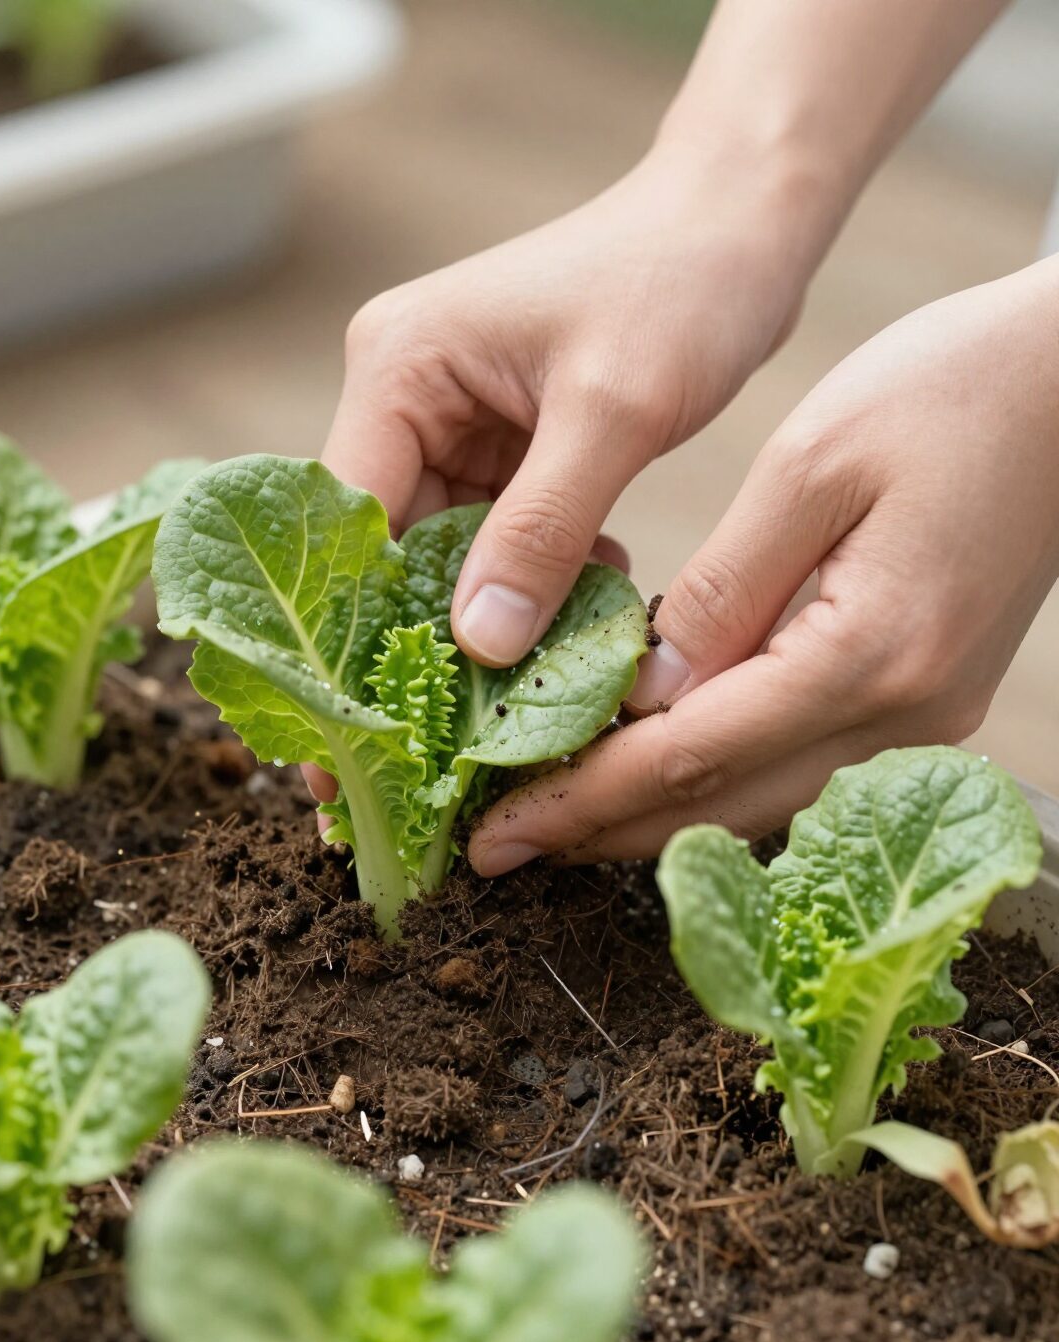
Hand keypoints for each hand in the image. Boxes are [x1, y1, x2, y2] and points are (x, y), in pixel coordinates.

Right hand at [323, 143, 816, 666]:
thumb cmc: (679, 282)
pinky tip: (596, 593)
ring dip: (506, 603)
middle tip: (497, 702)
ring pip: (448, 551)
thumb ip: (541, 531)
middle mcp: (403, 393)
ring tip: (567, 645)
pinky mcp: (498, 443)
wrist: (742, 219)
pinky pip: (497, 536)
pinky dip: (541, 573)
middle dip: (448, 619)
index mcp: (397, 366)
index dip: (369, 619)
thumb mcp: (612, 414)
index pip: (354, 518)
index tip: (399, 711)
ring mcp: (448, 421)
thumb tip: (480, 644)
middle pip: (392, 545)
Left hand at [469, 255, 1058, 872]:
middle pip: (719, 804)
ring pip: (757, 803)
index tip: (496, 826)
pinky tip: (645, 770)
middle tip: (496, 844)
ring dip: (649, 819)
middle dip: (599, 831)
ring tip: (550, 819)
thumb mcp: (812, 466)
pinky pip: (796, 769)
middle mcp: (902, 715)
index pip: (690, 756)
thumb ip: (723, 589)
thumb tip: (646, 693)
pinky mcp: (921, 703)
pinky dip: (711, 781)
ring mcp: (922, 721)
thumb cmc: (950, 392)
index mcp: (868, 653)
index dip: (582, 799)